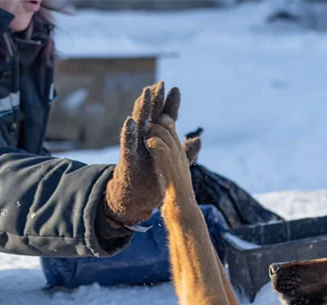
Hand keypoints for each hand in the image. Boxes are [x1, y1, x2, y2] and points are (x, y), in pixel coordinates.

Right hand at [104, 82, 200, 226]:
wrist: (136, 197)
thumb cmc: (152, 177)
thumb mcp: (171, 163)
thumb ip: (185, 151)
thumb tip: (199, 139)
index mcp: (156, 138)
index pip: (164, 118)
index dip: (169, 105)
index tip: (175, 90)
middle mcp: (144, 138)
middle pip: (151, 115)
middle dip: (155, 100)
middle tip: (160, 84)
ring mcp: (135, 147)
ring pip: (138, 124)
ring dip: (142, 109)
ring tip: (145, 93)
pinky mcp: (127, 159)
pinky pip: (127, 144)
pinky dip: (128, 133)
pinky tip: (130, 121)